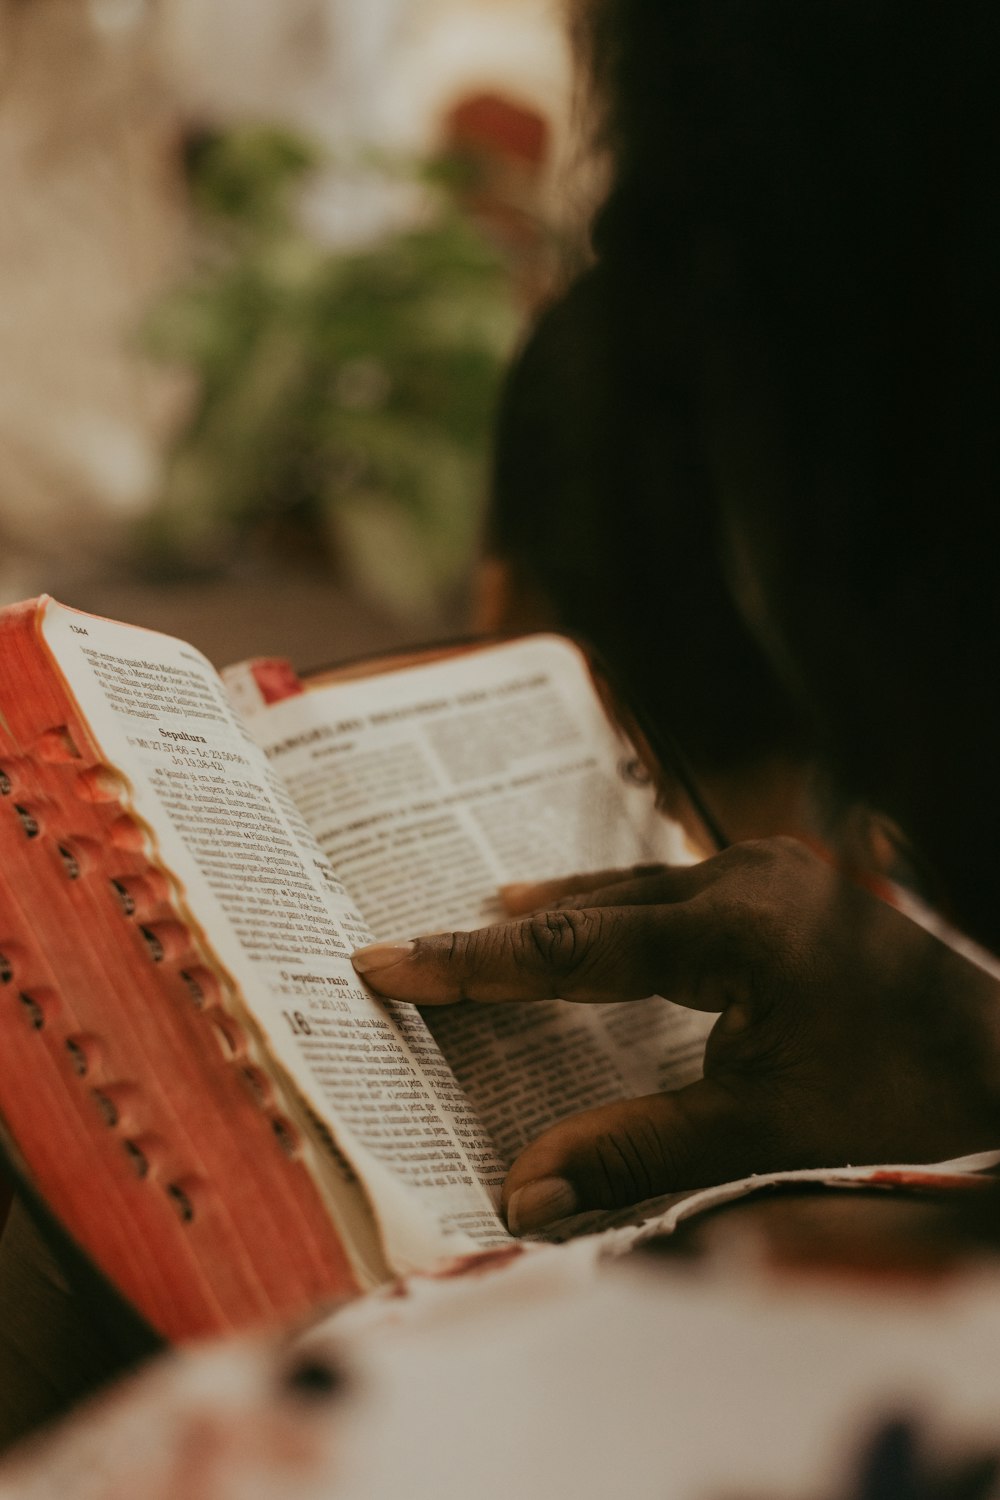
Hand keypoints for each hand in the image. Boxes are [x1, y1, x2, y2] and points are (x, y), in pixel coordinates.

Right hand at [352, 839, 999, 1233]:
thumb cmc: (899, 1101)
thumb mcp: (764, 1133)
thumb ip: (635, 1151)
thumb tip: (519, 1191)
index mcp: (740, 929)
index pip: (575, 947)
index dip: (472, 963)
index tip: (386, 960)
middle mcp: (751, 877)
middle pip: (596, 907)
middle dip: (503, 936)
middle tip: (413, 952)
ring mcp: (775, 871)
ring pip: (637, 890)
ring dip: (563, 915)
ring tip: (489, 921)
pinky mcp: (790, 884)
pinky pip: (678, 889)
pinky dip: (620, 913)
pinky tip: (589, 915)